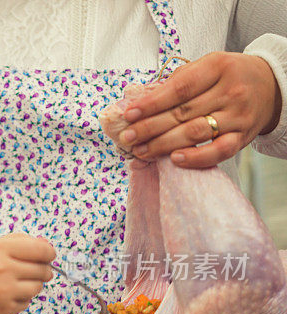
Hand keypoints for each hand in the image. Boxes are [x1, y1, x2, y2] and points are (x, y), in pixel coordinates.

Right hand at [0, 234, 54, 313]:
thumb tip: (47, 245)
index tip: (48, 255)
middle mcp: (2, 270)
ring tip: (13, 283)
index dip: (49, 252)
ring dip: (31, 285)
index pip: (41, 250)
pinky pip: (26, 302)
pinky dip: (19, 299)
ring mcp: (4, 292)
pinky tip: (3, 295)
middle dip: (42, 269)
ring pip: (37, 287)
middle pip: (43, 270)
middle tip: (30, 270)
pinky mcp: (4, 310)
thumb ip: (17, 241)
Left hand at [118, 51, 281, 167]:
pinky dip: (196, 158)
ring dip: (163, 145)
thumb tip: (139, 102)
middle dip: (150, 127)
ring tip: (140, 151)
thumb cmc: (228, 76)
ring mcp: (238, 116)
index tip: (129, 114)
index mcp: (217, 67)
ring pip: (196, 133)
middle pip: (183, 113)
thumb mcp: (206, 67)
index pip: (180, 88)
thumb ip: (177, 82)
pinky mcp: (244, 136)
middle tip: (127, 137)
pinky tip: (174, 160)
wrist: (271, 85)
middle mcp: (230, 91)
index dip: (152, 103)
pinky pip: (219, 151)